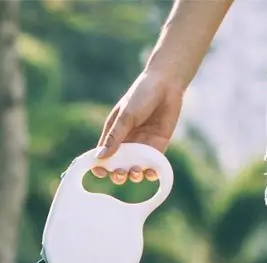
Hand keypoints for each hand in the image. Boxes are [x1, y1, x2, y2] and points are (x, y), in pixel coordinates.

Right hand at [91, 69, 184, 183]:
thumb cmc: (142, 95)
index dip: (99, 167)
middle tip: (120, 174)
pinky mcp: (157, 147)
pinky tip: (151, 174)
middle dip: (117, 174)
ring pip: (134, 169)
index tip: (101, 173)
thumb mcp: (125, 116)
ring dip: (133, 175)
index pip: (102, 156)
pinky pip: (152, 165)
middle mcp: (126, 143)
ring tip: (136, 172)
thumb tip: (99, 158)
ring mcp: (142, 146)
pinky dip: (151, 173)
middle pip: (118, 167)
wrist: (167, 83)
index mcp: (114, 135)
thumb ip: (114, 137)